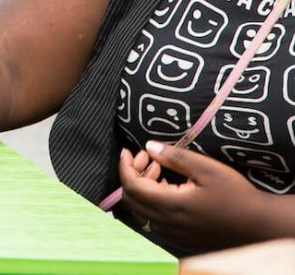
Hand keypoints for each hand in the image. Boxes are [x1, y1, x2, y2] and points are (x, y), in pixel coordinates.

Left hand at [119, 141, 268, 251]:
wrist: (259, 225)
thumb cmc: (235, 195)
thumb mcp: (206, 168)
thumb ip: (174, 157)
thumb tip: (148, 146)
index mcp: (171, 205)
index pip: (131, 187)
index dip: (125, 167)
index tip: (127, 151)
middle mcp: (168, 223)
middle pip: (132, 199)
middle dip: (132, 174)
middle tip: (146, 157)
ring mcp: (174, 233)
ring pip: (142, 211)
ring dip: (143, 187)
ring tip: (158, 168)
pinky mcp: (182, 237)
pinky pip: (155, 220)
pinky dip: (152, 200)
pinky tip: (168, 186)